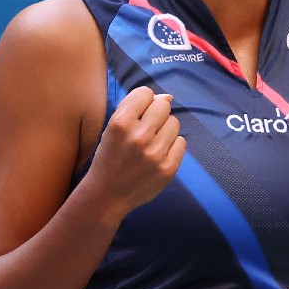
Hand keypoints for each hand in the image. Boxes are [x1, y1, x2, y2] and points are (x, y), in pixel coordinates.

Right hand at [83, 87, 185, 219]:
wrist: (107, 195)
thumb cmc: (110, 156)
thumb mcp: (112, 128)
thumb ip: (136, 108)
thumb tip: (168, 97)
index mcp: (120, 123)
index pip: (146, 93)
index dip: (142, 102)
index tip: (137, 115)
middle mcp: (138, 137)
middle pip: (163, 105)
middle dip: (156, 114)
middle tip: (146, 129)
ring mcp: (155, 154)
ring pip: (174, 122)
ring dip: (165, 130)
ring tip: (151, 143)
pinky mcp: (168, 169)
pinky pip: (181, 142)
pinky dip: (172, 146)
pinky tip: (158, 154)